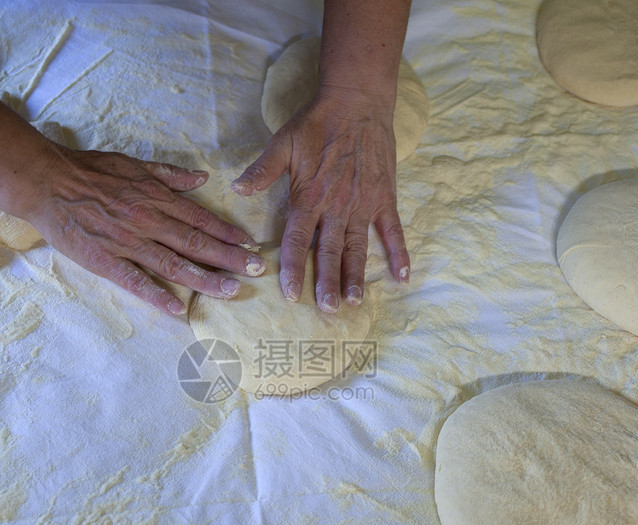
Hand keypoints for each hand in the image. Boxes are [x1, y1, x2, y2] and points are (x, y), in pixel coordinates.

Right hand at [20, 147, 265, 314]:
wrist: (46, 181)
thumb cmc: (90, 170)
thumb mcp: (135, 163)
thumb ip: (170, 174)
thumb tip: (202, 177)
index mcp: (156, 197)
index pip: (200, 219)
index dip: (227, 233)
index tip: (250, 245)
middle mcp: (148, 220)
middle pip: (196, 243)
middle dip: (230, 258)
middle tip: (256, 270)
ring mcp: (127, 242)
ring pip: (174, 264)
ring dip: (206, 280)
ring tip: (232, 291)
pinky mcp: (105, 260)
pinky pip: (135, 281)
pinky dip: (157, 296)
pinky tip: (178, 309)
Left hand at [232, 86, 409, 312]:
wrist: (357, 101)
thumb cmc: (317, 123)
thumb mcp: (283, 143)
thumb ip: (262, 170)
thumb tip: (236, 188)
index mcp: (310, 197)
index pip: (297, 240)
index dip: (293, 268)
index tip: (290, 294)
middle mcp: (337, 206)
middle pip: (329, 251)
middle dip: (327, 283)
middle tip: (326, 310)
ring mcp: (363, 204)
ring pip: (358, 248)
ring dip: (356, 277)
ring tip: (353, 302)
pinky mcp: (384, 198)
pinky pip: (392, 230)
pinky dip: (398, 253)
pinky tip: (401, 277)